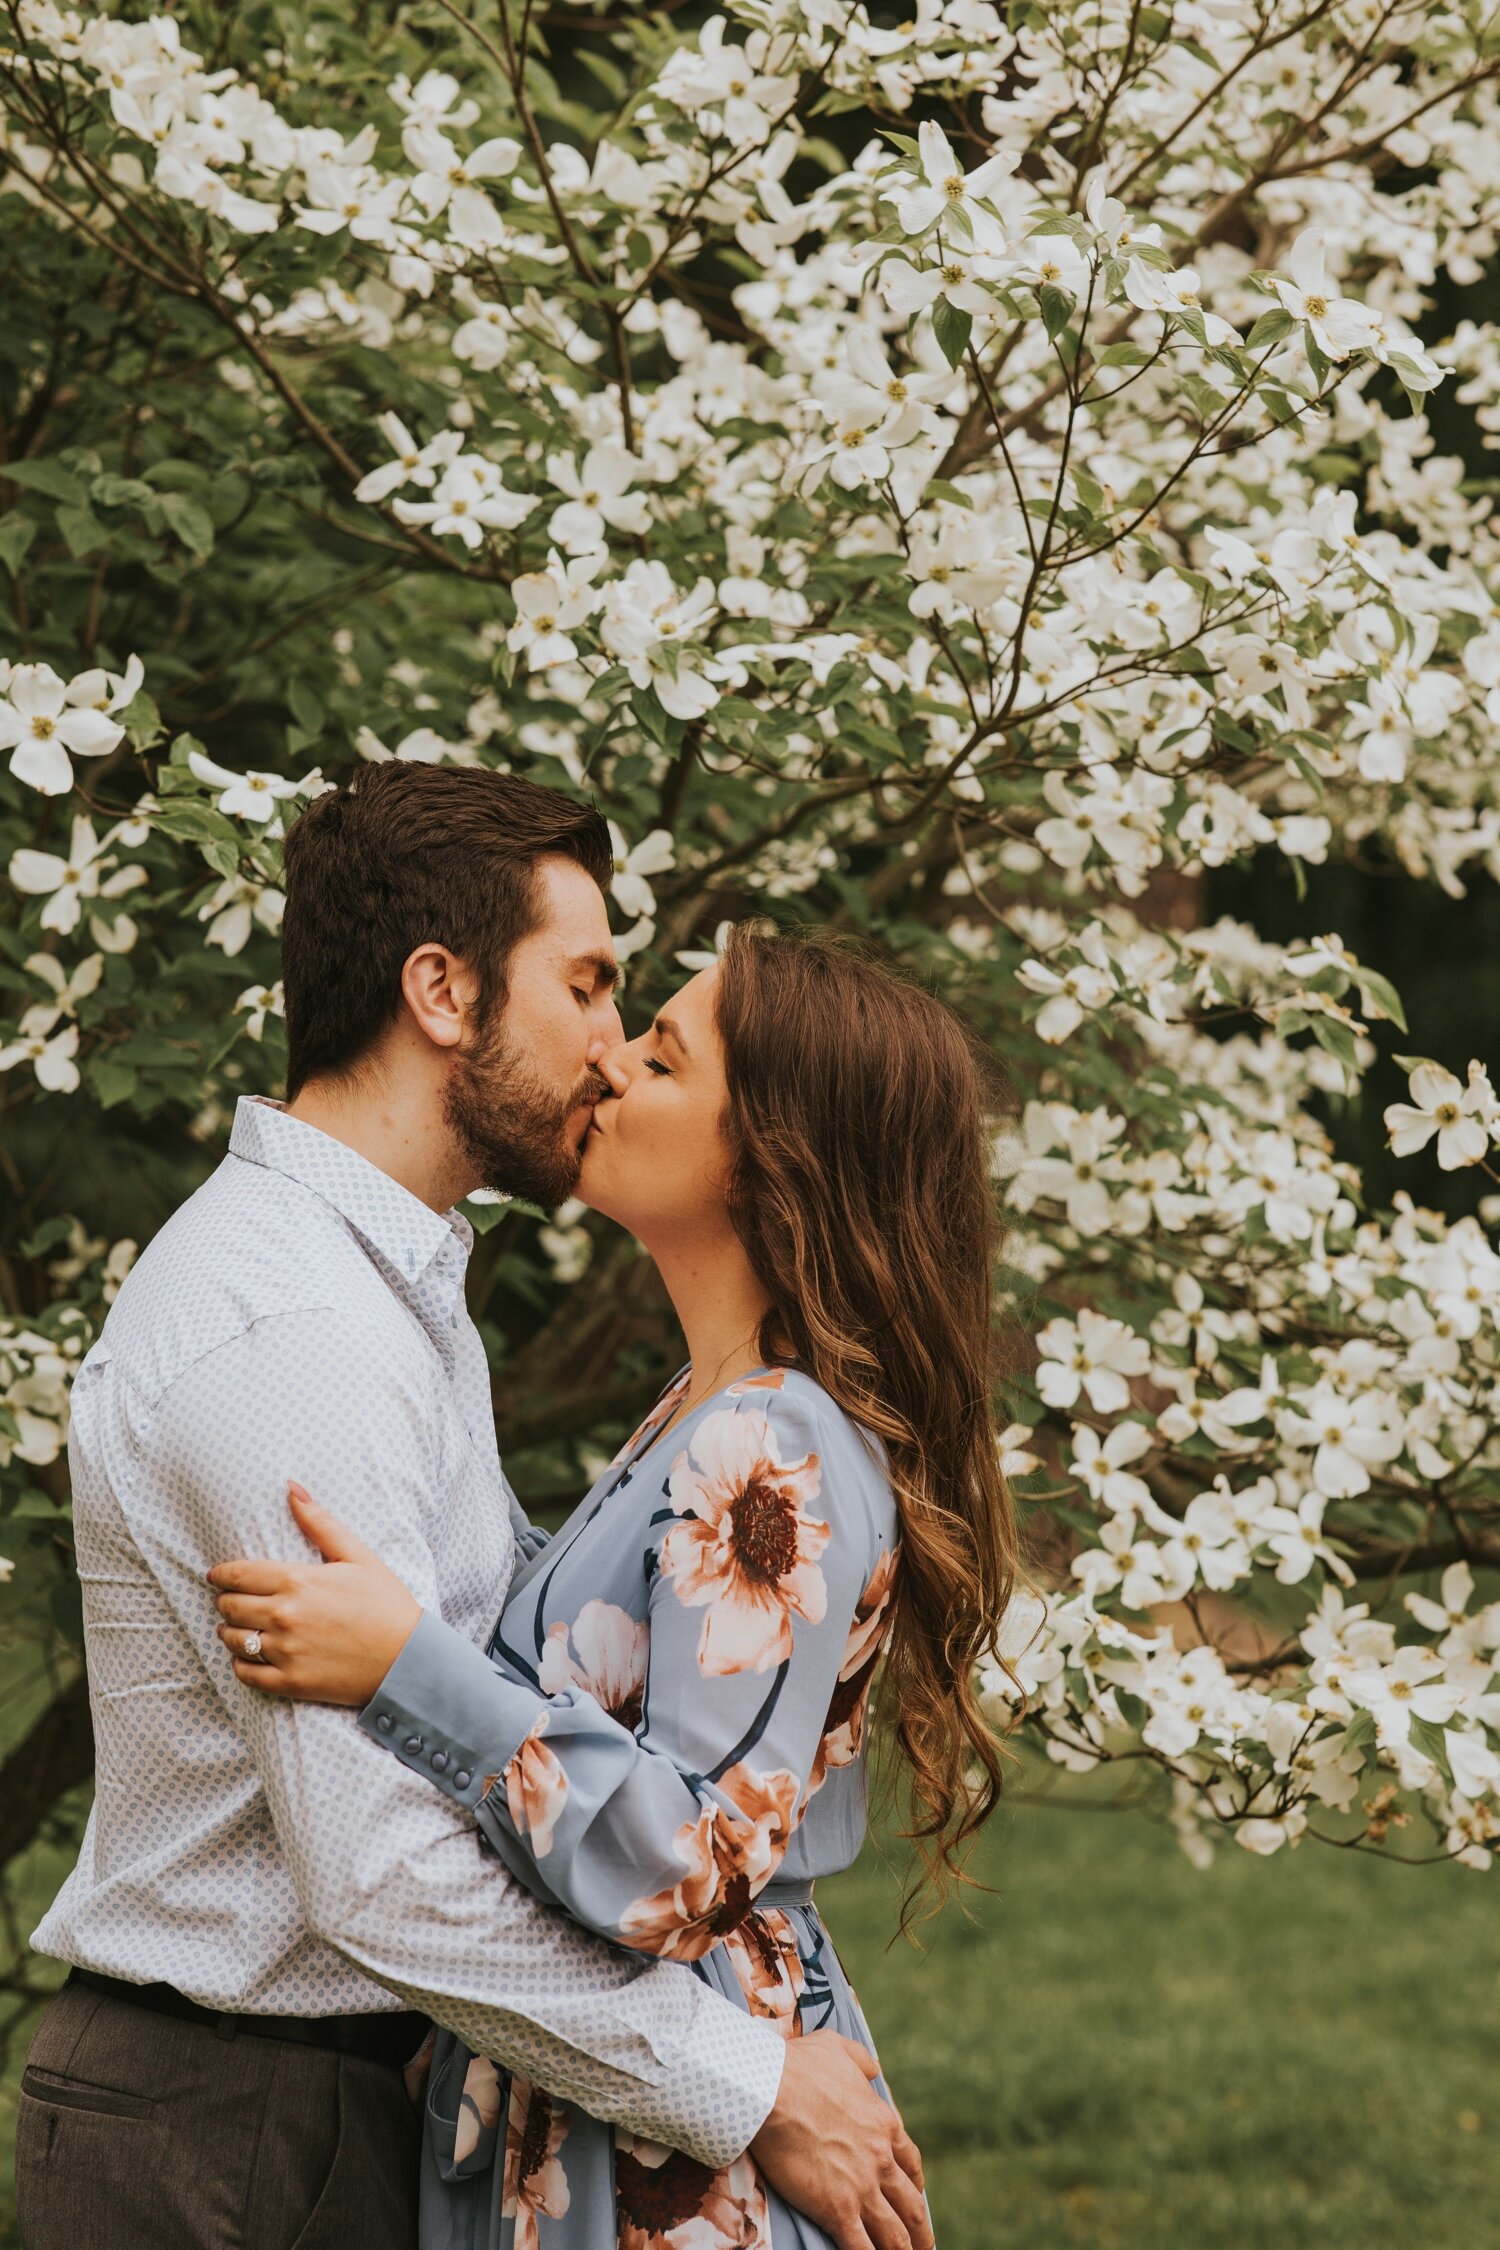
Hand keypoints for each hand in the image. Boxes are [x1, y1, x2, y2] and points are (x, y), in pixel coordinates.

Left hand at [207, 1484, 422, 1704]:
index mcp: (298, 1581)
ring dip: (228, 1631)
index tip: (216, 1576)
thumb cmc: (385, 1603)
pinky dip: (239, 1663)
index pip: (237, 1575)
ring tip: (235, 1628)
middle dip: (225, 1601)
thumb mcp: (358, 1556)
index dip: (221, 1574)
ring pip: (233, 1640)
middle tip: (231, 1600)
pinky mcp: (290, 1682)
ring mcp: (285, 1651)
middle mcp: (284, 1615)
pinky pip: (245, 1673)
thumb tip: (291, 1488)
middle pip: (229, 1606)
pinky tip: (248, 1656)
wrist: (407, 1659)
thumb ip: (320, 1523)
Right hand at [751, 2031, 931, 2249]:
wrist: (771, 2089)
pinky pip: (862, 2248)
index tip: (916, 2196)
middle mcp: (880, 2159)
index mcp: (884, 2123)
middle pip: (910, 2204)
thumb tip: (872, 2068)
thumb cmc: (799, 2066)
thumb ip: (861, 2061)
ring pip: (893, 2233)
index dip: (915, 2185)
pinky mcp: (837, 2209)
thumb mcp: (839, 2049)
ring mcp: (861, 2187)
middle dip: (919, 2230)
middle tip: (923, 2244)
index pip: (910, 2162)